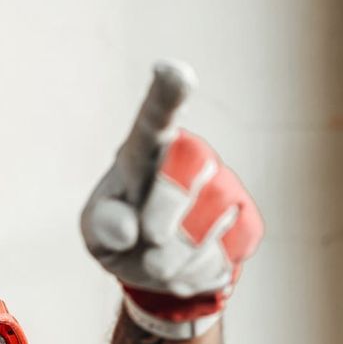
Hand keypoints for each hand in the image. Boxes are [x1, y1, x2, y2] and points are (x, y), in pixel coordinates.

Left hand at [80, 60, 263, 337]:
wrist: (155, 269)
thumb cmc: (119, 231)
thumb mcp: (96, 229)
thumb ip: (103, 223)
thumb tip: (127, 228)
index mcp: (145, 151)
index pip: (154, 119)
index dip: (166, 96)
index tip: (174, 72)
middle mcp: (189, 158)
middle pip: (189, 168)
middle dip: (167, 210)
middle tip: (149, 242)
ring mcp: (223, 187)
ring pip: (212, 217)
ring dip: (178, 255)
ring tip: (156, 263)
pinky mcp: (246, 221)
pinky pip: (229, 249)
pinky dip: (199, 271)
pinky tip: (183, 269)